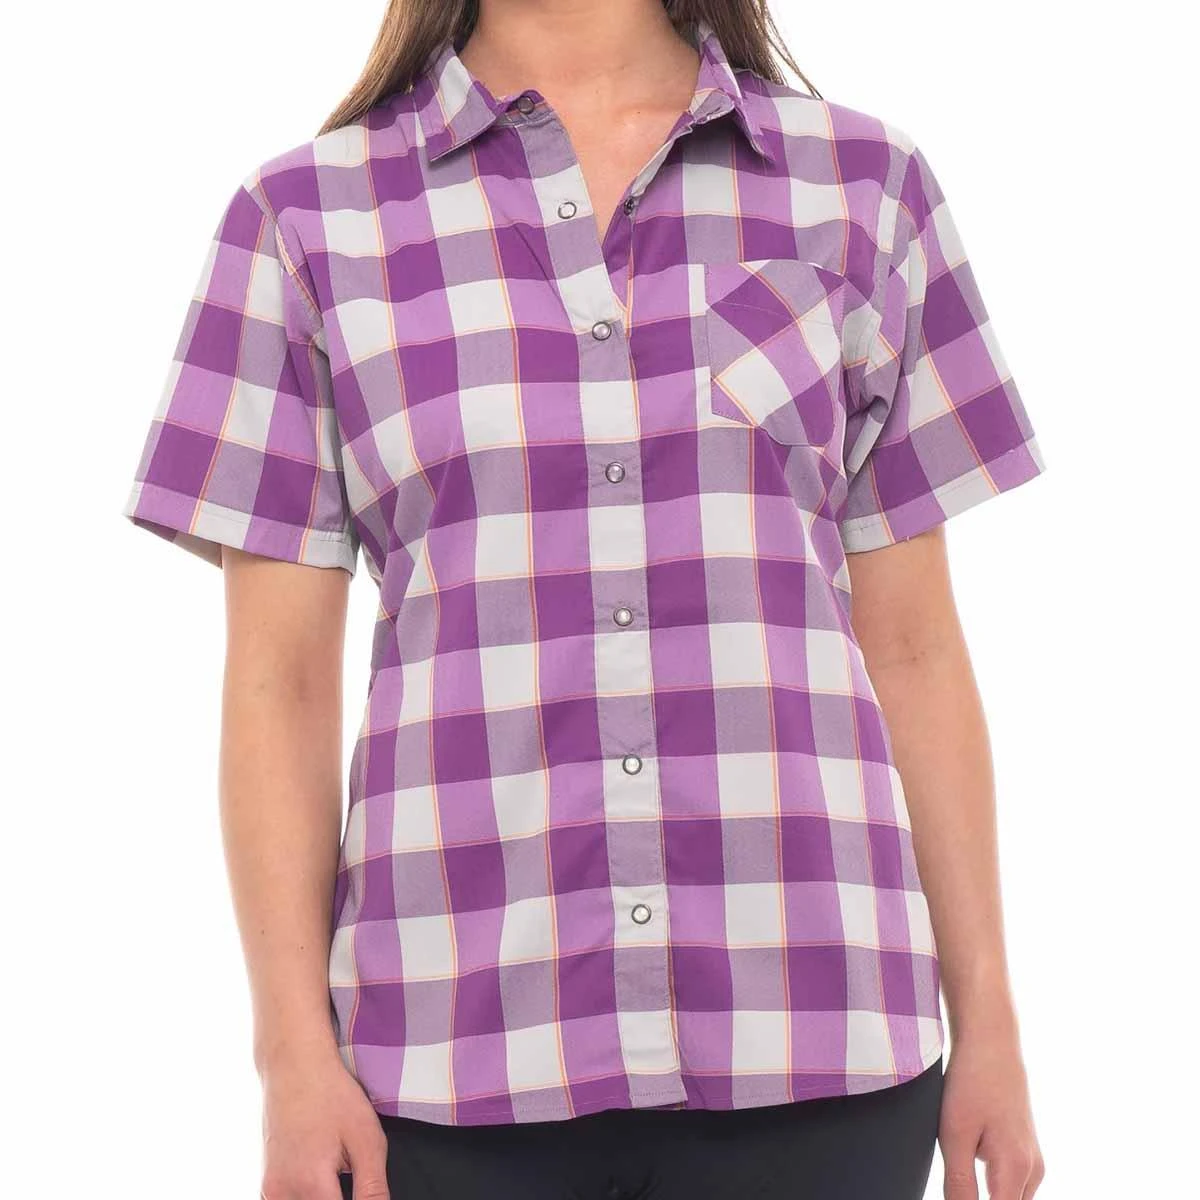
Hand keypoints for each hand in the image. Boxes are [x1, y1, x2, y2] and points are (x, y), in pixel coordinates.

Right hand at [259, 1052, 388, 1199]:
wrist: (294, 1067)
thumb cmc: (330, 1094)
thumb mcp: (366, 1138)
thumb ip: (373, 1187)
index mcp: (311, 1186)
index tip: (363, 1186)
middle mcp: (282, 1194)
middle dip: (338, 1196)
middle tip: (347, 1167)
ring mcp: (270, 1190)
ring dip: (324, 1196)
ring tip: (335, 1167)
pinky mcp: (266, 1184)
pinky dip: (308, 1195)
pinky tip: (320, 1170)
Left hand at [940, 1032, 1043, 1199]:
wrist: (992, 1044)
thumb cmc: (971, 1083)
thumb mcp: (954, 1134)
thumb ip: (959, 1183)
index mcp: (1015, 1169)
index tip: (959, 1190)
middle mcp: (1032, 1171)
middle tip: (958, 1177)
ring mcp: (1033, 1163)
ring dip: (989, 1196)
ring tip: (963, 1161)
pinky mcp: (1028, 1154)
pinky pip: (1012, 1186)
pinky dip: (994, 1186)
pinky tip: (974, 1160)